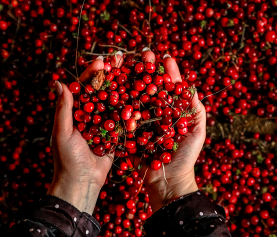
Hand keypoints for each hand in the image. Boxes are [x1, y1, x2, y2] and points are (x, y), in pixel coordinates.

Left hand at [47, 54, 122, 213]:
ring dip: (125, 90)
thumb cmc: (67, 159)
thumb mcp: (62, 132)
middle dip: (112, 77)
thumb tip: (59, 82)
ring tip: (135, 75)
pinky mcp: (116, 136)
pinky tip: (142, 99)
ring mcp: (105, 125)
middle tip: (121, 61)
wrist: (82, 183)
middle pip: (103, 92)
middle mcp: (92, 116)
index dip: (92, 74)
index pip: (85, 88)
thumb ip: (64, 108)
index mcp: (76, 113)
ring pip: (116, 104)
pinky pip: (125, 122)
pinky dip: (132, 113)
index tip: (102, 61)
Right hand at [130, 49, 205, 211]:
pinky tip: (115, 84)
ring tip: (128, 61)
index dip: (169, 72)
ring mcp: (141, 120)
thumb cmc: (185, 156)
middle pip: (151, 86)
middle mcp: (156, 111)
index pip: (170, 86)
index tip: (166, 57)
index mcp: (172, 110)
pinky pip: (123, 114)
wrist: (168, 180)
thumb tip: (191, 86)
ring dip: (132, 78)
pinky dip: (118, 98)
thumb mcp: (197, 131)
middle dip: (148, 68)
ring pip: (135, 95)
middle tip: (145, 53)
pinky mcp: (128, 131)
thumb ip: (196, 110)